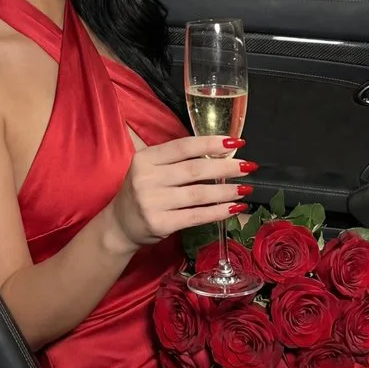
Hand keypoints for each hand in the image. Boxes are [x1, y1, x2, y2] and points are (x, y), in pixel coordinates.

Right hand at [108, 135, 256, 250]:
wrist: (120, 225)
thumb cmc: (143, 191)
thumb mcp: (151, 169)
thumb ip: (177, 160)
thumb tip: (219, 153)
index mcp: (146, 158)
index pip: (183, 146)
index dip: (211, 143)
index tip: (235, 142)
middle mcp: (146, 178)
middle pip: (194, 170)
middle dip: (225, 167)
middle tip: (248, 166)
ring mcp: (152, 202)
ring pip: (198, 194)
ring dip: (226, 191)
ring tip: (245, 189)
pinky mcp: (160, 224)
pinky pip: (196, 216)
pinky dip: (218, 212)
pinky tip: (234, 208)